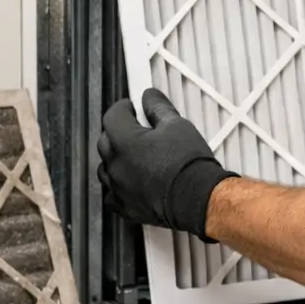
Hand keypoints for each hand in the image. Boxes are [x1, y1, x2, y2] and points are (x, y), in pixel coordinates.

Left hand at [97, 88, 235, 240]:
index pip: (112, 116)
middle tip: (137, 129)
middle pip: (106, 141)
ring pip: (106, 168)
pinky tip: (132, 182)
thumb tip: (150, 96)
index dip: (123, 108)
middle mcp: (116, 164)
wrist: (198, 198)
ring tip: (136, 156)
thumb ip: (158, 107)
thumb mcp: (177, 125)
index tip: (132, 107)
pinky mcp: (126, 206)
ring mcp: (118, 188)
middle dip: (118, 132)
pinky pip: (113, 194)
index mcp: (124, 141)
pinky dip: (119, 186)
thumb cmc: (188, 164)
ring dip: (116, 159)